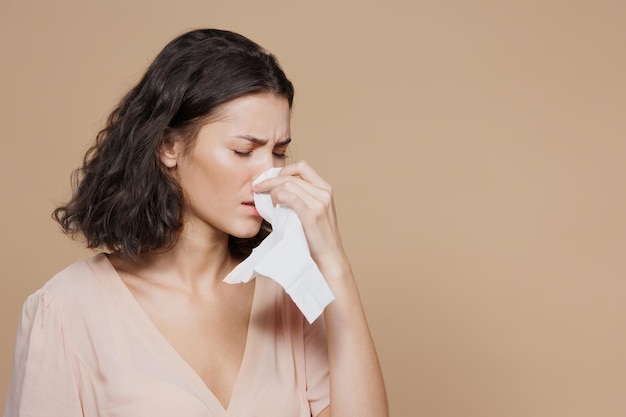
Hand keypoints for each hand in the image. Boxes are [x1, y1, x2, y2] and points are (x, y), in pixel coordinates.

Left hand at [252, 161, 349, 276]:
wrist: (328, 258)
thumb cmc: (316, 238)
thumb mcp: (313, 212)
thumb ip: (301, 198)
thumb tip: (275, 190)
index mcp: (325, 189)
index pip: (302, 167)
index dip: (283, 170)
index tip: (270, 180)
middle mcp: (324, 193)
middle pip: (291, 176)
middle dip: (270, 180)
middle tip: (256, 187)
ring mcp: (319, 203)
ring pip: (288, 184)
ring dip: (272, 190)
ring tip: (267, 201)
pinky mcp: (311, 214)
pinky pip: (290, 196)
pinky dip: (278, 197)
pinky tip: (274, 205)